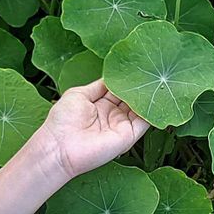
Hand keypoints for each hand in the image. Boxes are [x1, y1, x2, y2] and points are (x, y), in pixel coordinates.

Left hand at [35, 78, 151, 180]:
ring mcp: (121, 125)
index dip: (126, 79)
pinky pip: (144, 122)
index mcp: (101, 105)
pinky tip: (155, 96)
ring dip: (147, 96)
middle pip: (131, 98)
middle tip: (148, 69)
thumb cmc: (62, 121)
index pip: (119, 89)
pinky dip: (151, 111)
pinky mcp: (128, 136)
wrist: (58, 147)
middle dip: (139, 85)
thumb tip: (112, 76)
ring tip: (155, 79)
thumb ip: (98, 86)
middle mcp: (113, 115)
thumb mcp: (79, 94)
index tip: (135, 66)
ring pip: (140, 108)